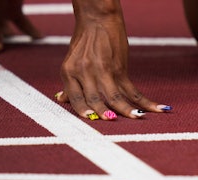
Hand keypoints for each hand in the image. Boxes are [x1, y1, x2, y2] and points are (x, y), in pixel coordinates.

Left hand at [57, 0, 171, 119]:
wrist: (97, 21)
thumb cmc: (82, 43)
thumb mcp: (69, 62)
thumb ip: (68, 83)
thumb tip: (61, 99)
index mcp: (69, 72)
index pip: (75, 97)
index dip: (82, 110)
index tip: (90, 119)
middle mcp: (84, 72)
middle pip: (94, 98)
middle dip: (103, 113)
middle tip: (111, 122)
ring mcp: (103, 70)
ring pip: (114, 96)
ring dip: (126, 110)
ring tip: (136, 119)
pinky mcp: (119, 67)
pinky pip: (131, 88)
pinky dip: (143, 100)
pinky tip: (154, 108)